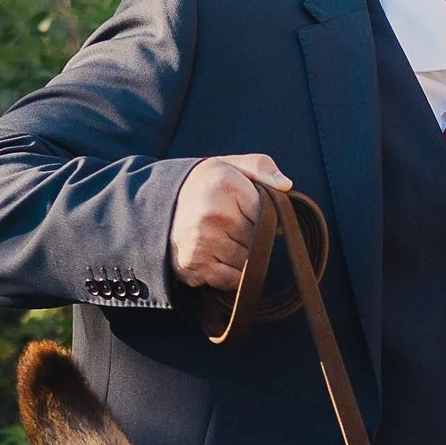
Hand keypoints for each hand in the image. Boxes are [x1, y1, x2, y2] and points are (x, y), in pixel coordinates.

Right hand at [169, 154, 291, 290]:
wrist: (159, 204)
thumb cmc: (205, 185)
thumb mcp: (231, 165)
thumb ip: (262, 167)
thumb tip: (286, 184)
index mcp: (225, 185)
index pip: (267, 214)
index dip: (264, 216)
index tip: (248, 211)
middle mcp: (212, 214)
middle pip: (258, 240)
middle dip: (253, 236)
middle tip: (233, 225)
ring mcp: (201, 241)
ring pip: (247, 261)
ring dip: (242, 256)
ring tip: (224, 239)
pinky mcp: (193, 264)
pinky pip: (232, 279)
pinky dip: (231, 273)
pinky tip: (218, 256)